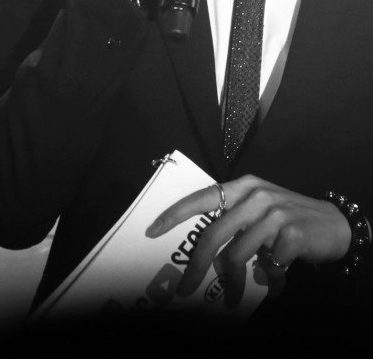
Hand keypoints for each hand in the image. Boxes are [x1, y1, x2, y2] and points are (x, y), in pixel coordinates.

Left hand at [146, 175, 351, 295]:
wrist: (334, 224)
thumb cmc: (288, 218)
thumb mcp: (259, 211)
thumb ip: (234, 226)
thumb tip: (205, 258)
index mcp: (243, 187)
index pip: (202, 198)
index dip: (175, 214)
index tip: (152, 231)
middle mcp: (256, 196)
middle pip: (214, 233)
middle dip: (196, 266)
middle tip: (185, 289)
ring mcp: (274, 213)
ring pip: (237, 255)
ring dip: (232, 283)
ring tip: (232, 298)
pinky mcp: (291, 233)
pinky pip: (267, 267)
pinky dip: (268, 279)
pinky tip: (276, 279)